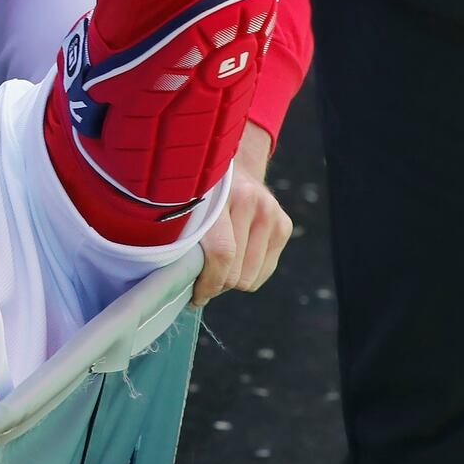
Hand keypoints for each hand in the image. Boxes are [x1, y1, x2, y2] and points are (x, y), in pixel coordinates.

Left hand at [193, 124, 290, 307]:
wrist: (235, 167)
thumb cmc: (202, 195)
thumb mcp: (187, 206)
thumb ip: (184, 238)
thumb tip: (179, 285)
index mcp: (221, 197)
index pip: (222, 254)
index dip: (208, 284)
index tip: (195, 297)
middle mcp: (252, 203)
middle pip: (236, 272)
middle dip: (217, 285)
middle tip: (203, 281)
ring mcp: (271, 214)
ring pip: (251, 277)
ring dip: (232, 282)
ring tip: (219, 268)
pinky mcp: (284, 225)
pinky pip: (265, 272)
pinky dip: (248, 275)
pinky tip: (236, 260)